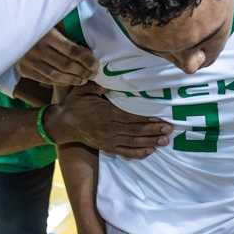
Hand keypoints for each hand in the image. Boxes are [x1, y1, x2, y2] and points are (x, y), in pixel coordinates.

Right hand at [16, 28, 98, 85]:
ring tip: (84, 79)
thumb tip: (86, 42)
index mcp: (47, 35)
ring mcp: (30, 61)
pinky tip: (70, 81)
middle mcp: (38, 49)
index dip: (87, 59)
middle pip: (66, 65)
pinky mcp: (24, 69)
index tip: (96, 63)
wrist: (6, 29)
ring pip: (56, 75)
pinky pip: (45, 79)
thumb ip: (65, 29)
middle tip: (93, 73)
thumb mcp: (50, 20)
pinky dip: (59, 82)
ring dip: (73, 79)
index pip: (72, 51)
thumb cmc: (34, 22)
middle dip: (83, 71)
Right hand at [47, 84, 172, 158]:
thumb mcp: (83, 90)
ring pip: (133, 142)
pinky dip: (138, 153)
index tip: (161, 119)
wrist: (63, 124)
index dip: (147, 120)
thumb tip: (109, 79)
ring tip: (164, 141)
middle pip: (136, 131)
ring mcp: (109, 140)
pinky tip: (150, 151)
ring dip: (150, 142)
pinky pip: (125, 153)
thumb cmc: (75, 104)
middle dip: (154, 131)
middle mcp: (110, 129)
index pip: (131, 118)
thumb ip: (97, 85)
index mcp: (107, 114)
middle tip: (169, 130)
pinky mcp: (107, 148)